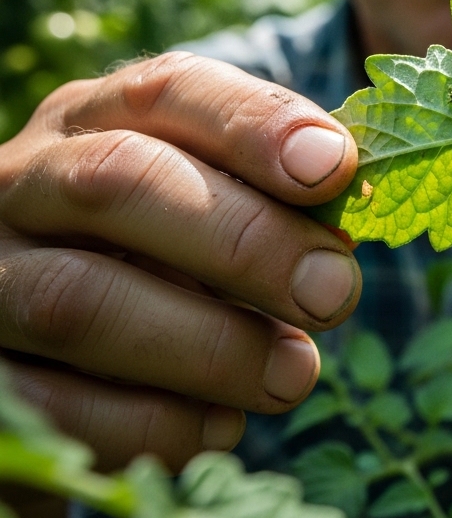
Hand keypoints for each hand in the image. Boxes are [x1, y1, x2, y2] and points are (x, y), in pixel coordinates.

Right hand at [0, 52, 359, 472]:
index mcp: (97, 119)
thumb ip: (270, 197)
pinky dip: (153, 422)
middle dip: (243, 239)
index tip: (335, 169)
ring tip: (296, 374)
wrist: (48, 358)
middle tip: (336, 292)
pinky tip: (221, 427)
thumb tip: (353, 214)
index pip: (170, 90)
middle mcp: (24, 181)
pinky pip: (49, 406)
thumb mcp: (207, 204)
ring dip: (209, 344)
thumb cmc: (160, 259)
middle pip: (119, 181)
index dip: (255, 124)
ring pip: (80, 299)